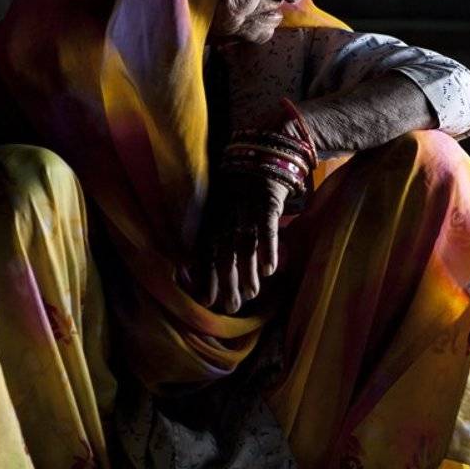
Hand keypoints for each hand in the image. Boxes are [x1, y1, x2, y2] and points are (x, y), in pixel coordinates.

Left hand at [185, 170, 290, 312]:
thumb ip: (212, 240)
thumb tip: (200, 272)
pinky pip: (267, 229)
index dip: (206, 278)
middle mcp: (226, 218)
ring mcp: (247, 210)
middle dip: (226, 283)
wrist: (257, 161)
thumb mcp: (218, 213)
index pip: (206, 253)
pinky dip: (268, 250)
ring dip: (247, 271)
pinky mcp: (267, 204)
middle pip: (224, 254)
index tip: (207, 301)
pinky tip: (270, 270)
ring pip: (244, 245)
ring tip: (252, 294)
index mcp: (213, 221)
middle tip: (232, 307)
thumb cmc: (237, 196)